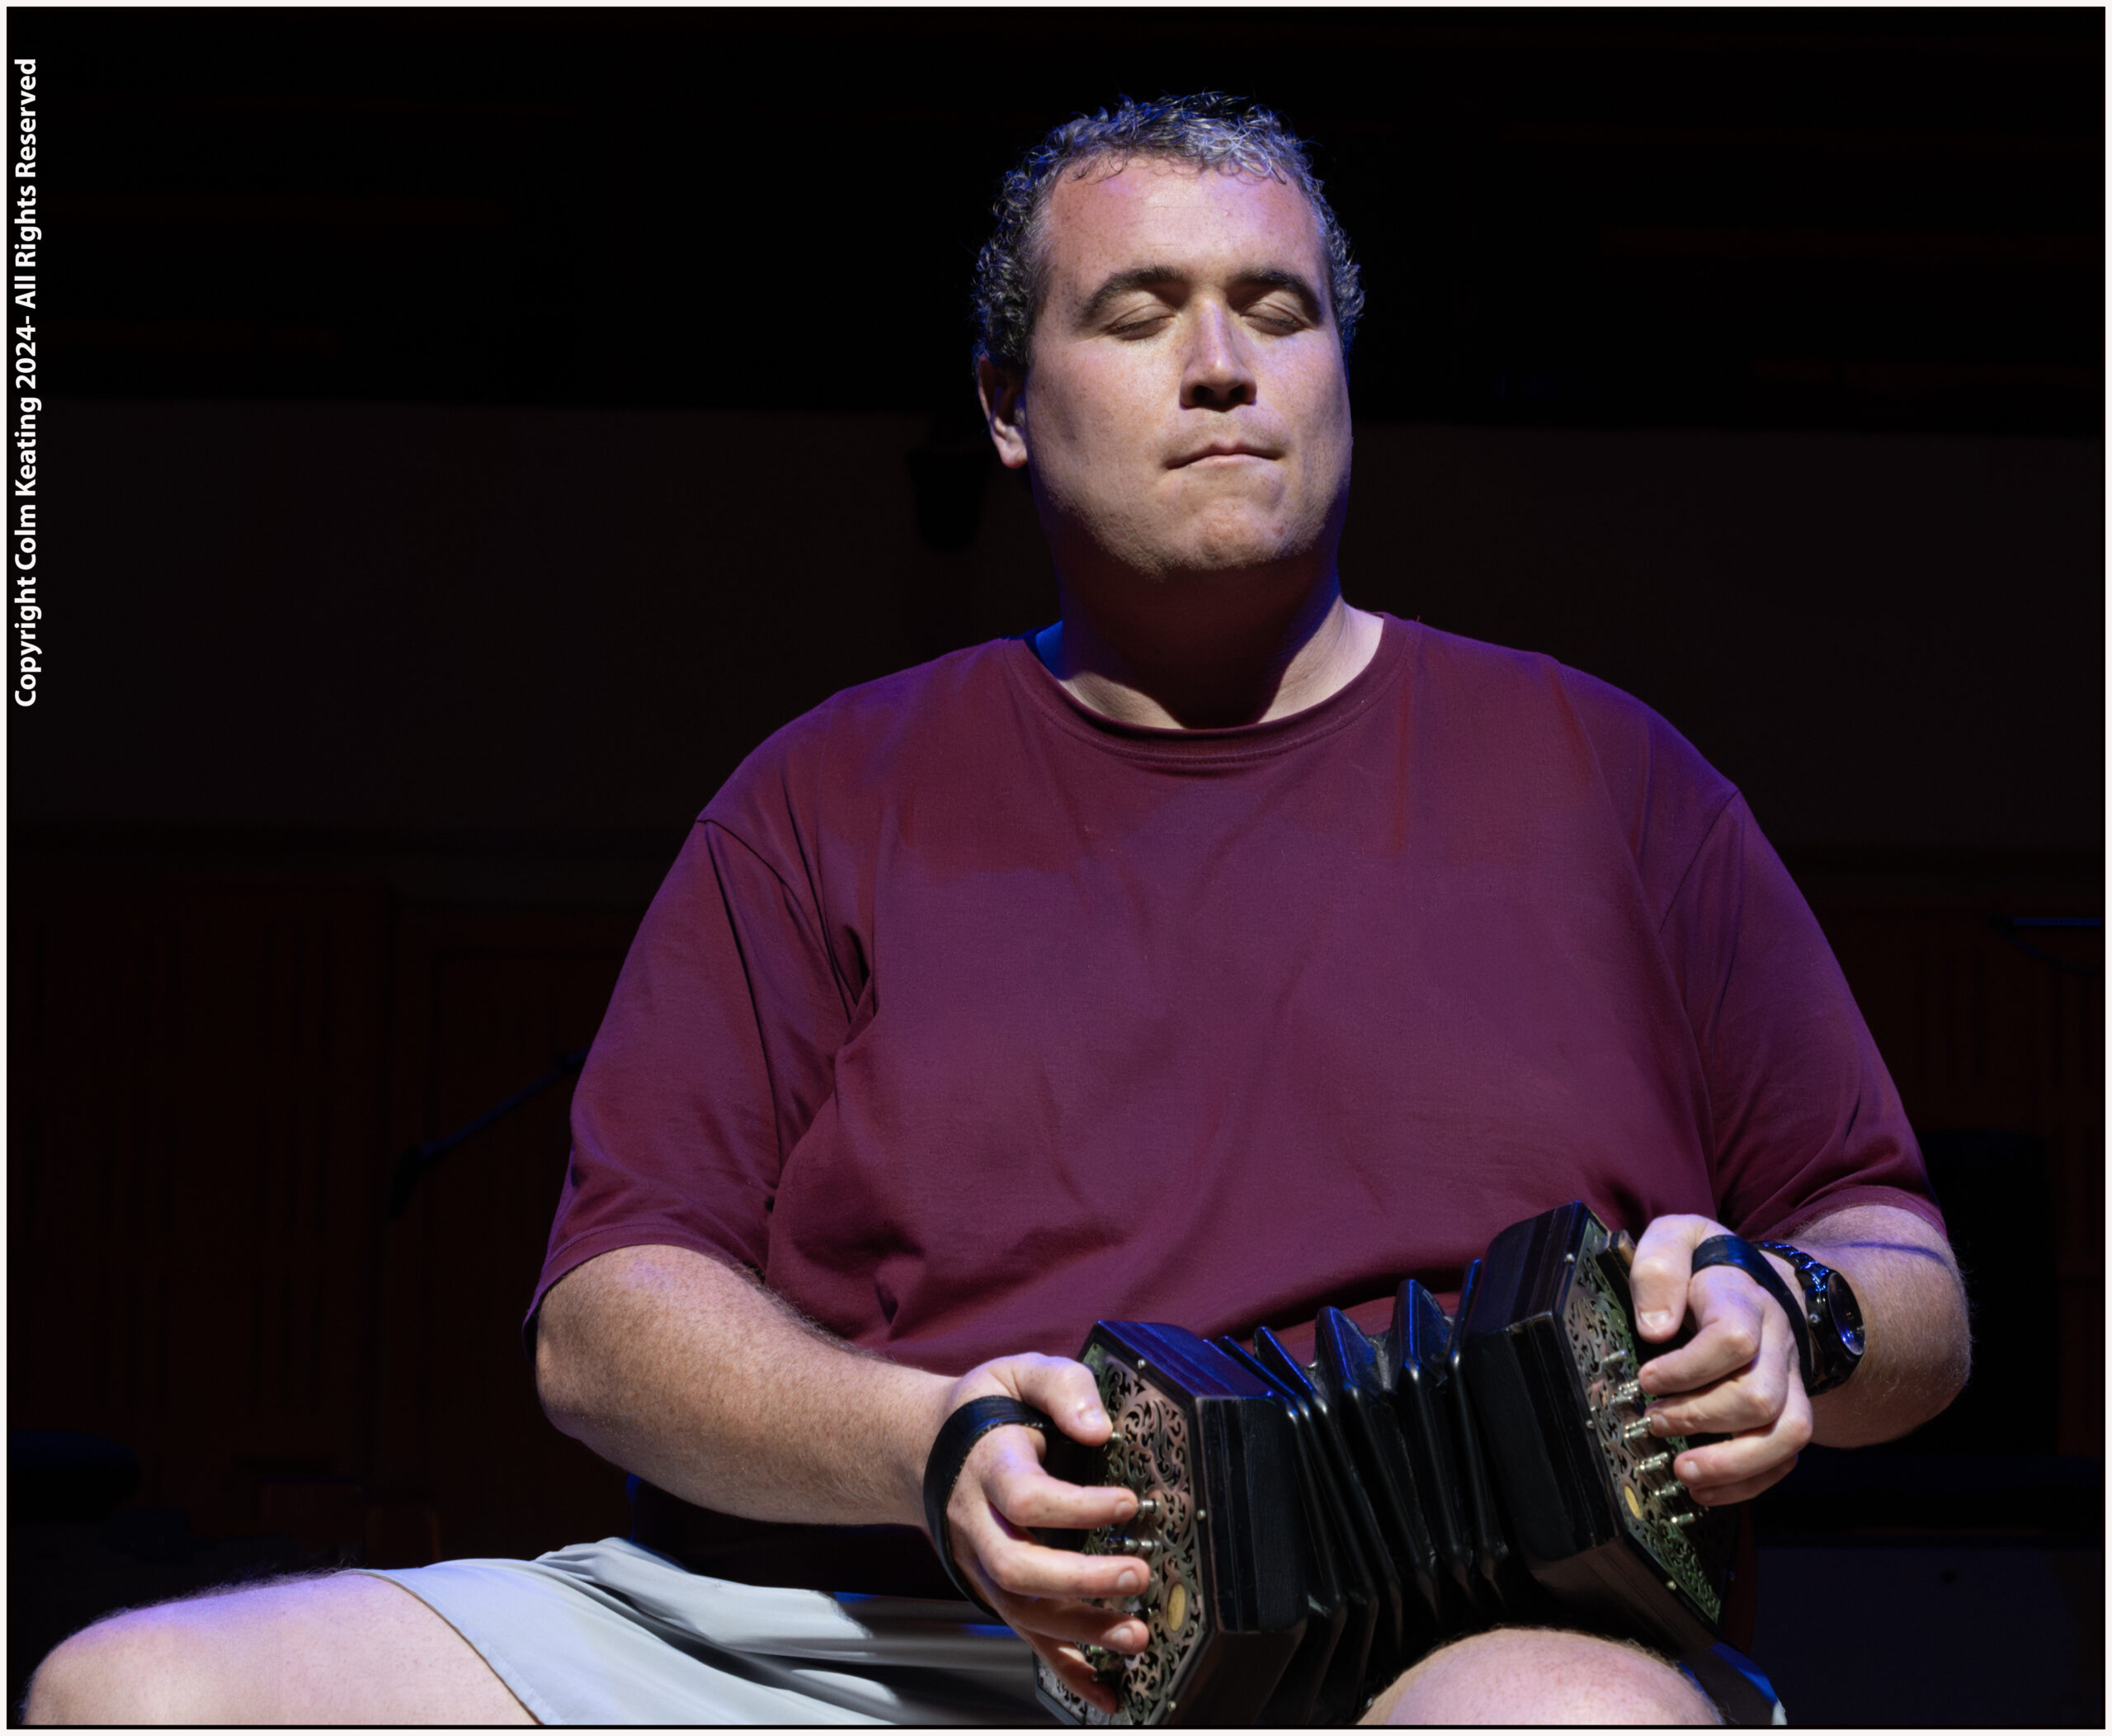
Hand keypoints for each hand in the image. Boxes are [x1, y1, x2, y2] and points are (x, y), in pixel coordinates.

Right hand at [936, 1354, 1150, 1713]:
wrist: (926, 1445)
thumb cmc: (985, 1408)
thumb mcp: (1020, 1371)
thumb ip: (1063, 1387)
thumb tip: (1099, 1427)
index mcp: (989, 1468)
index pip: (1025, 1497)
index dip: (1076, 1508)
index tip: (1126, 1503)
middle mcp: (979, 1523)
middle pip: (1017, 1568)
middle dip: (1079, 1582)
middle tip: (1136, 1575)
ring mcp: (984, 1563)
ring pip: (1022, 1611)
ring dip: (1080, 1629)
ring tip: (1135, 1635)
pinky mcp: (996, 1588)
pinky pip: (1026, 1636)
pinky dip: (1066, 1669)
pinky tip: (1106, 1689)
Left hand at [1626, 1215, 1813, 1505]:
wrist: (1757, 1279)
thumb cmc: (1703, 1265)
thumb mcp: (1676, 1239)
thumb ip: (1659, 1267)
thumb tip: (1654, 1328)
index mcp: (1743, 1300)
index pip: (1734, 1338)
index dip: (1688, 1367)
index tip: (1646, 1378)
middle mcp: (1777, 1345)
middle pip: (1759, 1397)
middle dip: (1701, 1418)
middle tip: (1652, 1421)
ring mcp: (1790, 1383)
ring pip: (1786, 1436)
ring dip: (1732, 1464)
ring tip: (1682, 1472)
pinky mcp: (1789, 1413)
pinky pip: (1786, 1459)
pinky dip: (1747, 1483)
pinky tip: (1705, 1489)